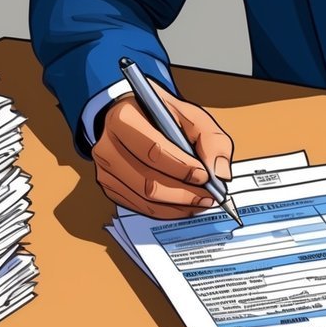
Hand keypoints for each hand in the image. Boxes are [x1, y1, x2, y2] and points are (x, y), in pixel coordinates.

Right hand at [91, 80, 233, 217]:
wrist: (132, 117)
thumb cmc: (162, 116)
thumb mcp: (190, 115)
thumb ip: (211, 140)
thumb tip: (220, 174)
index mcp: (123, 120)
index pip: (153, 151)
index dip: (182, 168)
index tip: (205, 176)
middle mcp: (107, 147)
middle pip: (147, 182)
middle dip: (184, 194)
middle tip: (210, 196)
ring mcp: (106, 171)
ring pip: (145, 200)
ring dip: (178, 206)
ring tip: (202, 202)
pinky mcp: (110, 188)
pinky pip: (141, 208)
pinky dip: (167, 211)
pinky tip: (185, 205)